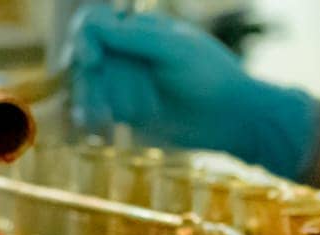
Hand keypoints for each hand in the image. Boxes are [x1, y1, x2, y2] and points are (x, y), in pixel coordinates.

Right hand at [70, 6, 319, 180]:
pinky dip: (94, 115)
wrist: (234, 119)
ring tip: (115, 117)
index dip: (85, 39)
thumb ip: (134, 37)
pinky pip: (101, 110)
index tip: (92, 60)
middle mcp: (129, 52)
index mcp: (139, 28)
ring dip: (98, 99)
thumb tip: (91, 24)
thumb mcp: (173, 49)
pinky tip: (93, 124)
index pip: (95, 25)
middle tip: (107, 101)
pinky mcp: (130, 112)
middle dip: (96, 78)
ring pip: (92, 86)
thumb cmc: (210, 76)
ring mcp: (127, 82)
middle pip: (89, 58)